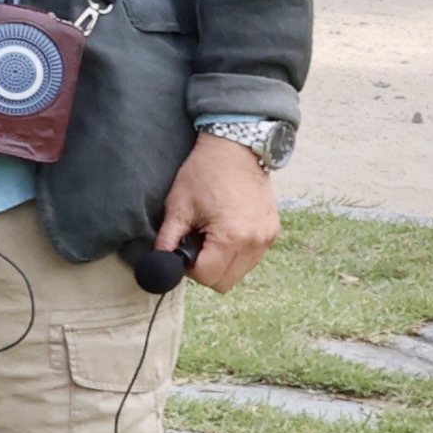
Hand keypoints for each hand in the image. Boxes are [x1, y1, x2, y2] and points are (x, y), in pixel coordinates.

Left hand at [158, 131, 283, 290]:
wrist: (236, 149)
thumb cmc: (204, 173)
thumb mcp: (178, 205)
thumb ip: (168, 239)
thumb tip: (159, 262)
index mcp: (231, 237)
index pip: (207, 277)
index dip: (188, 268)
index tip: (182, 249)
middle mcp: (255, 243)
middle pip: (225, 283)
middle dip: (205, 270)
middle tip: (194, 244)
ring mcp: (268, 239)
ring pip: (240, 273)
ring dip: (222, 263)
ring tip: (210, 235)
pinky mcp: (273, 233)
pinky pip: (252, 259)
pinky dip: (236, 254)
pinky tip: (226, 231)